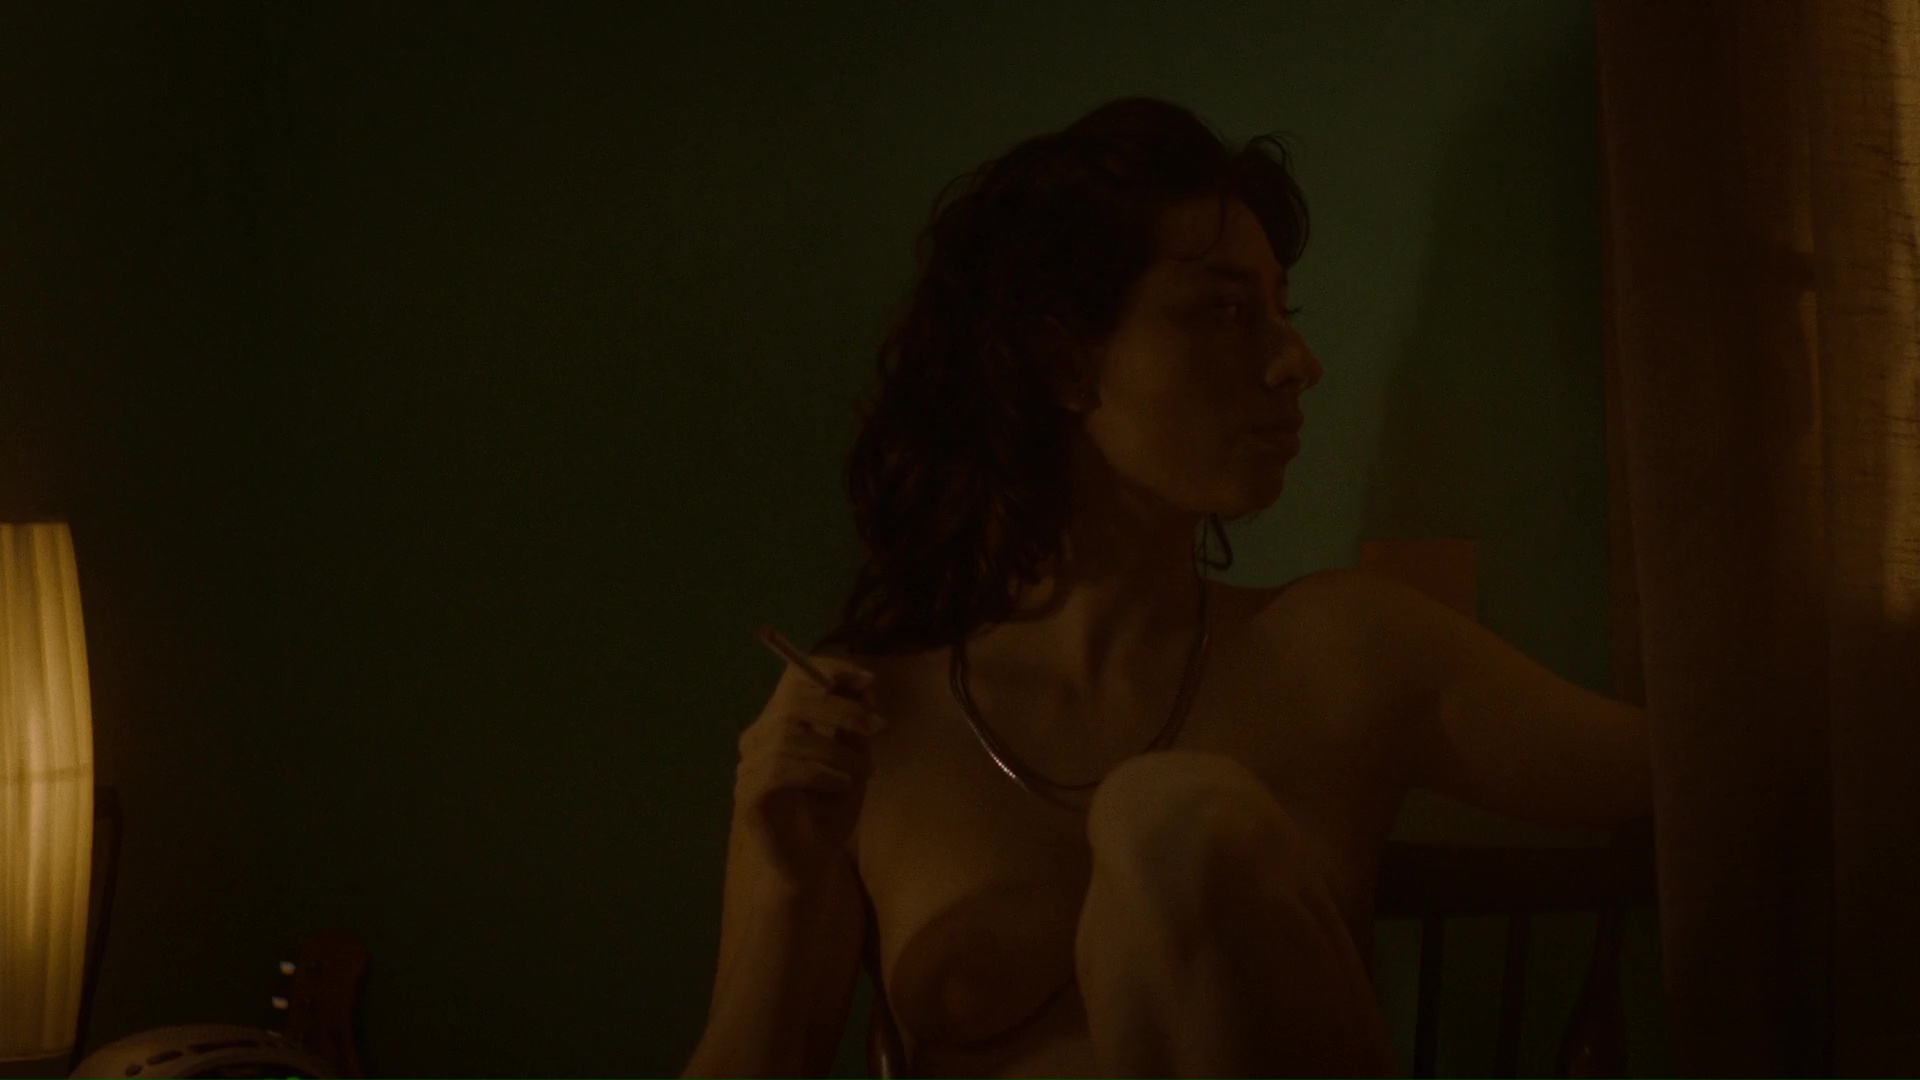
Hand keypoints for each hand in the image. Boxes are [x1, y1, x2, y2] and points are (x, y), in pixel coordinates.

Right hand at [732, 655, 886, 890]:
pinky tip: (839, 784)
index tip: (867, 680)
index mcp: (780, 723)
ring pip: (789, 736)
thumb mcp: (853, 761)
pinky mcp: (748, 796)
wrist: (812, 862)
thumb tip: (865, 686)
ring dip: (835, 750)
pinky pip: (779, 769)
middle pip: (791, 701)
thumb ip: (855, 725)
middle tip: (874, 728)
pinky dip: (817, 771)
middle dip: (840, 708)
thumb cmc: (830, 810)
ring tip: (860, 771)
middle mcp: (758, 739)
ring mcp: (748, 767)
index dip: (829, 671)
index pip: (794, 677)